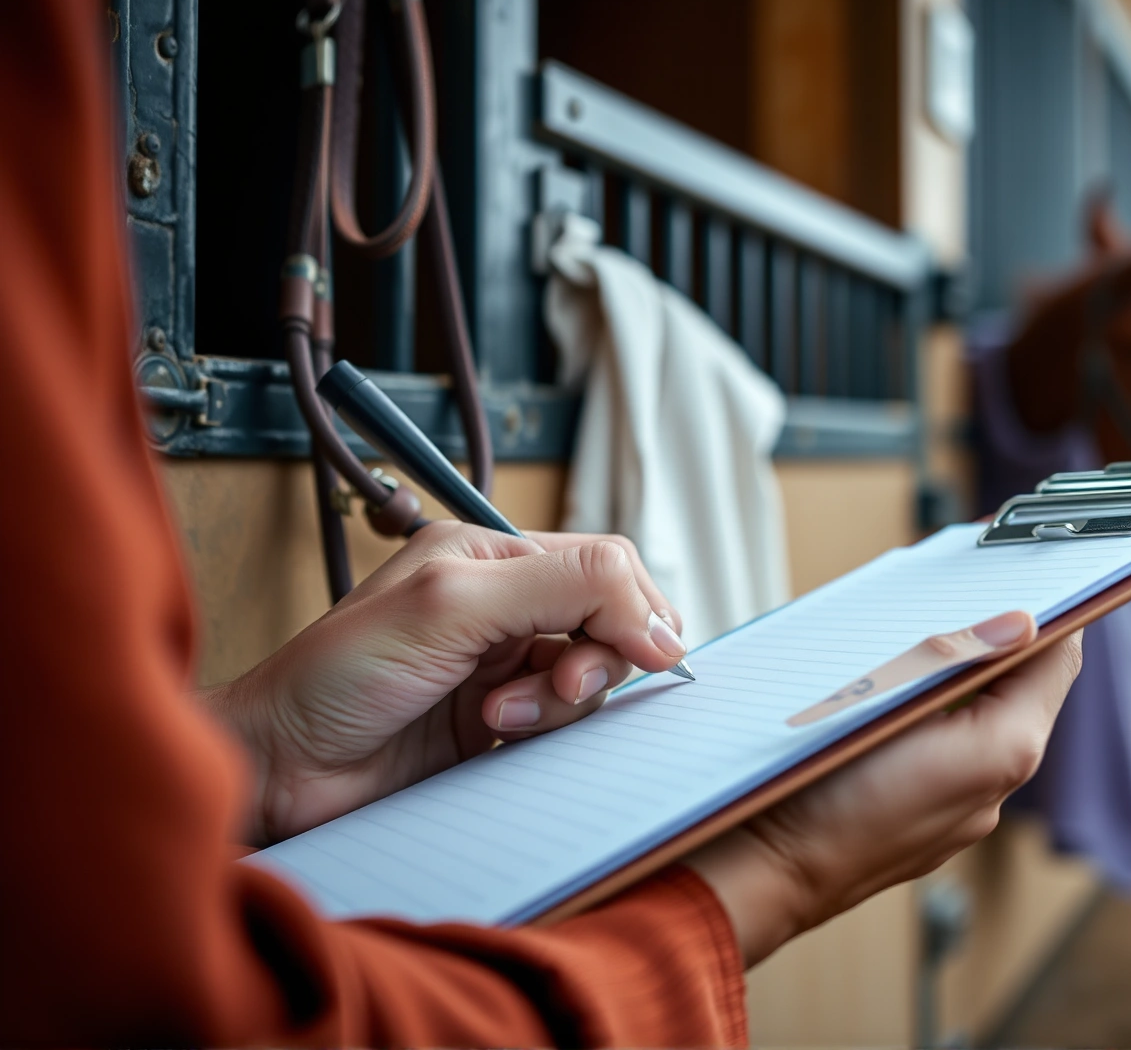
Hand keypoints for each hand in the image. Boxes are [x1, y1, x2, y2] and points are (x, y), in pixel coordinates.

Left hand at [204, 521, 690, 844]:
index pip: (603, 564)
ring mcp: (502, 667)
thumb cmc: (335, 678)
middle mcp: (503, 606)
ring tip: (499, 717)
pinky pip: (565, 725)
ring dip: (560, 702)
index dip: (633, 608)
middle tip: (560, 686)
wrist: (278, 770)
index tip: (647, 654)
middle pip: (608, 622)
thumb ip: (560, 588)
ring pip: (591, 678)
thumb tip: (657, 622)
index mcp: (491, 556)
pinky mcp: (499, 725)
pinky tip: (494, 735)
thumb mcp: (453, 605)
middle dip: (597, 658)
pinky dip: (546, 732)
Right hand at [685, 612, 1082, 965]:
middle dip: (1000, 643)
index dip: (1051, 609)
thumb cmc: (813, 795)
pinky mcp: (927, 825)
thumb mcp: (889, 704)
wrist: (759, 875)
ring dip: (964, 683)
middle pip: (1020, 691)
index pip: (1057, 660)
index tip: (1029, 572)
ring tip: (920, 646)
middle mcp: (993, 789)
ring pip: (983, 723)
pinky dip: (937, 723)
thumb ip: (962, 658)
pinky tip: (893, 703)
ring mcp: (960, 812)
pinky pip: (951, 757)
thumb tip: (1020, 622)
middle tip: (966, 598)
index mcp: (1003, 751)